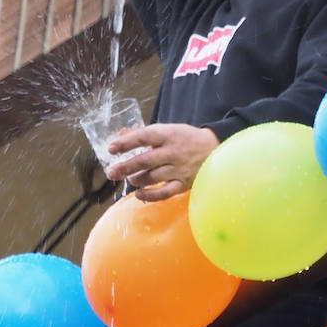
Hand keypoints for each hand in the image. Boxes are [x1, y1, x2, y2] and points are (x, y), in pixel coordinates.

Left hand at [104, 123, 219, 201]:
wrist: (215, 148)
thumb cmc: (187, 138)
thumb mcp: (170, 130)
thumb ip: (146, 134)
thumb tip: (120, 136)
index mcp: (169, 135)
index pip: (144, 137)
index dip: (126, 143)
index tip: (111, 148)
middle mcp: (173, 152)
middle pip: (144, 160)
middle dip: (125, 167)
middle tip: (111, 172)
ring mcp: (179, 169)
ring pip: (152, 177)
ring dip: (136, 179)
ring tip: (129, 179)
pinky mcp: (184, 183)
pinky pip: (164, 193)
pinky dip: (150, 195)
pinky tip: (139, 195)